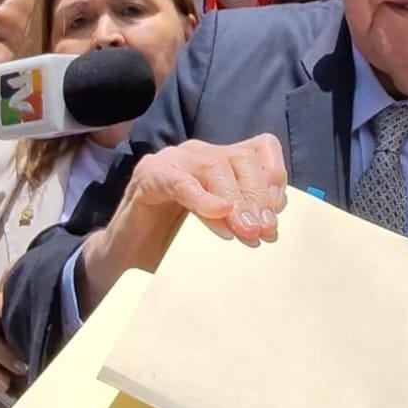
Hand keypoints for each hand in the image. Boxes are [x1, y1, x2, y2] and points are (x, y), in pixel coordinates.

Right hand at [77, 135, 288, 308]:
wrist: (129, 259)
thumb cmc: (179, 243)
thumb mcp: (223, 227)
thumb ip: (247, 217)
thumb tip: (275, 225)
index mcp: (223, 160)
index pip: (262, 148)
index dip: (275, 175)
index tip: (277, 212)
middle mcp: (200, 154)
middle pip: (242, 158)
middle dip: (257, 196)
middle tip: (264, 231)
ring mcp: (173, 161)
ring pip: (215, 166)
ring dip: (236, 200)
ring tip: (246, 231)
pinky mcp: (148, 176)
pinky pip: (179, 180)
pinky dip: (201, 197)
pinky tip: (217, 214)